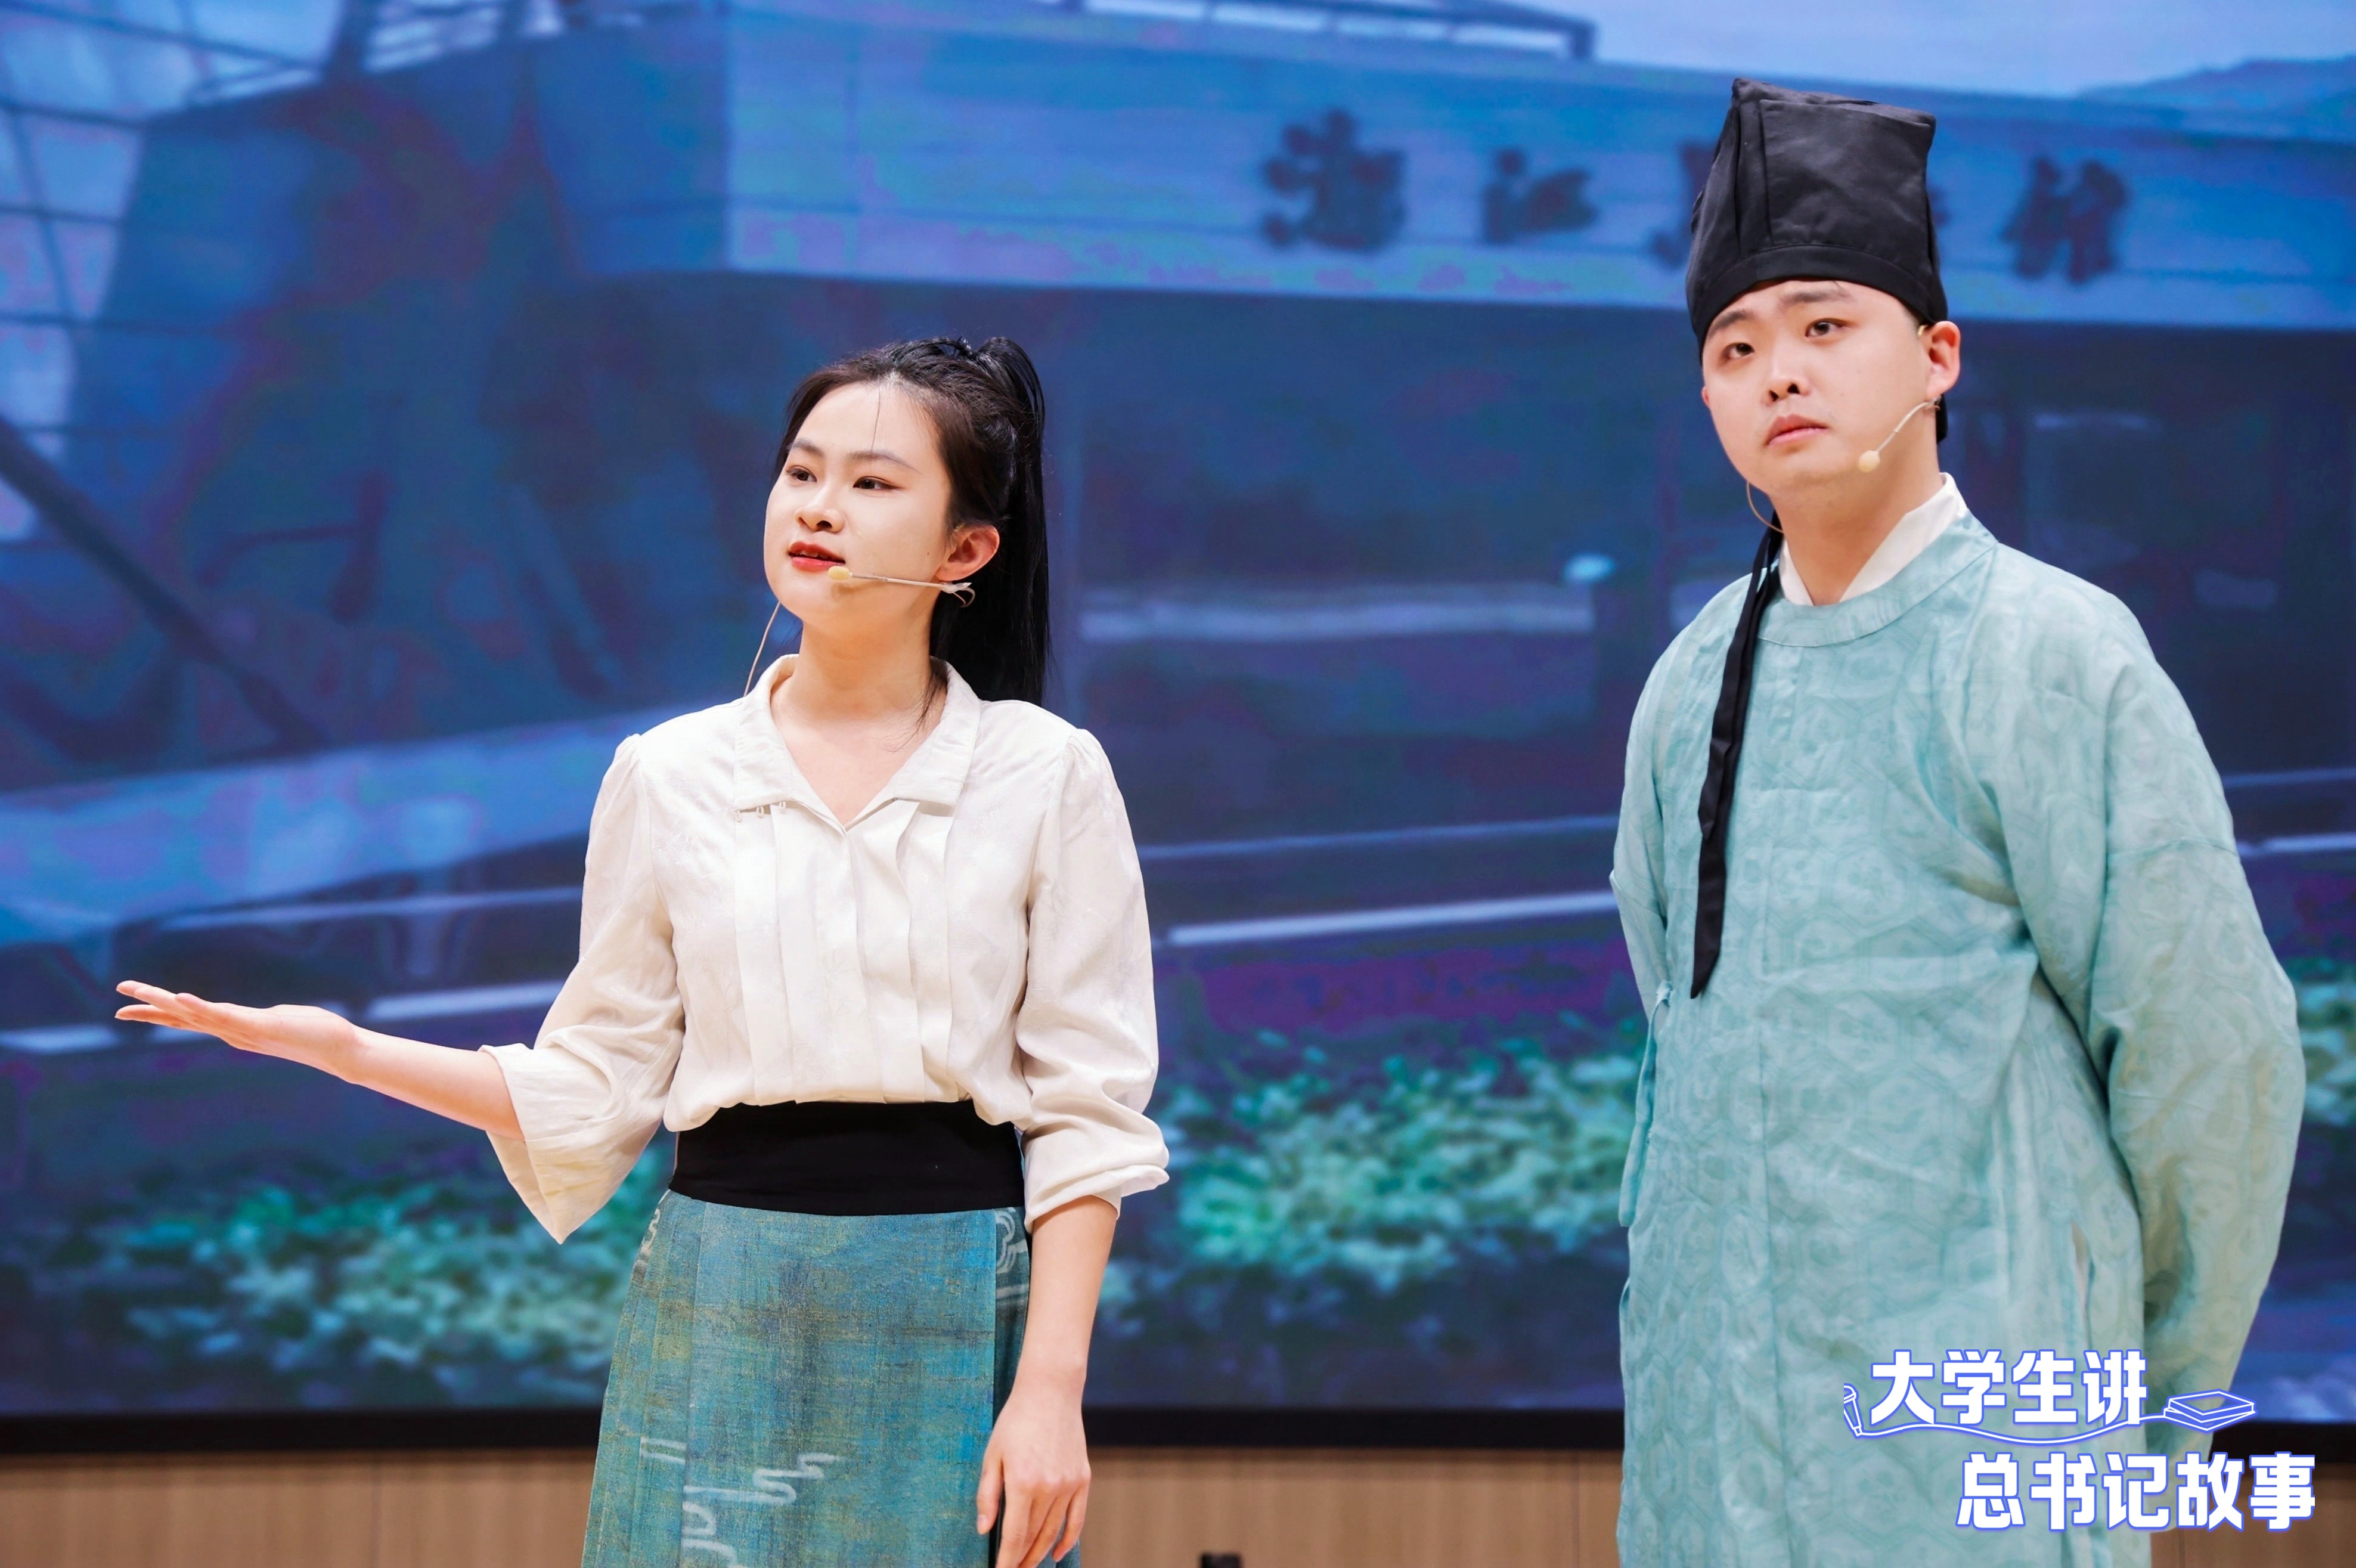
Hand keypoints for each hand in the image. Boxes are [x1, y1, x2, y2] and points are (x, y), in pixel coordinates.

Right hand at [115, 981, 358, 1074]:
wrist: (342, 1050)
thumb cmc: (316, 1034)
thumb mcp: (281, 1022)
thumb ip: (264, 1020)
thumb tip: (261, 1019)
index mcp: (235, 1028)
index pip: (189, 1018)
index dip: (159, 1012)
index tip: (128, 1008)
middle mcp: (233, 1033)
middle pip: (183, 1018)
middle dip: (150, 1010)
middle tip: (116, 1003)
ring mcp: (244, 1031)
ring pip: (196, 1016)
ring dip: (165, 1003)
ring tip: (138, 992)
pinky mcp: (259, 1027)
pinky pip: (224, 1016)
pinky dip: (200, 1007)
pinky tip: (180, 998)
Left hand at [975, 1377, 1088, 1567]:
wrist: (1051, 1392)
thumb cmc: (1016, 1422)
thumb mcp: (992, 1456)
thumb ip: (987, 1495)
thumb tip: (985, 1530)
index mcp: (1022, 1483)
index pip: (1014, 1536)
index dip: (1006, 1560)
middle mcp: (1049, 1488)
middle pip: (1034, 1538)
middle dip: (1021, 1560)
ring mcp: (1069, 1485)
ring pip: (1054, 1532)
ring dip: (1040, 1553)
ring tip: (1027, 1564)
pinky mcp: (1082, 1479)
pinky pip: (1077, 1519)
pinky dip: (1069, 1540)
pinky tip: (1057, 1553)